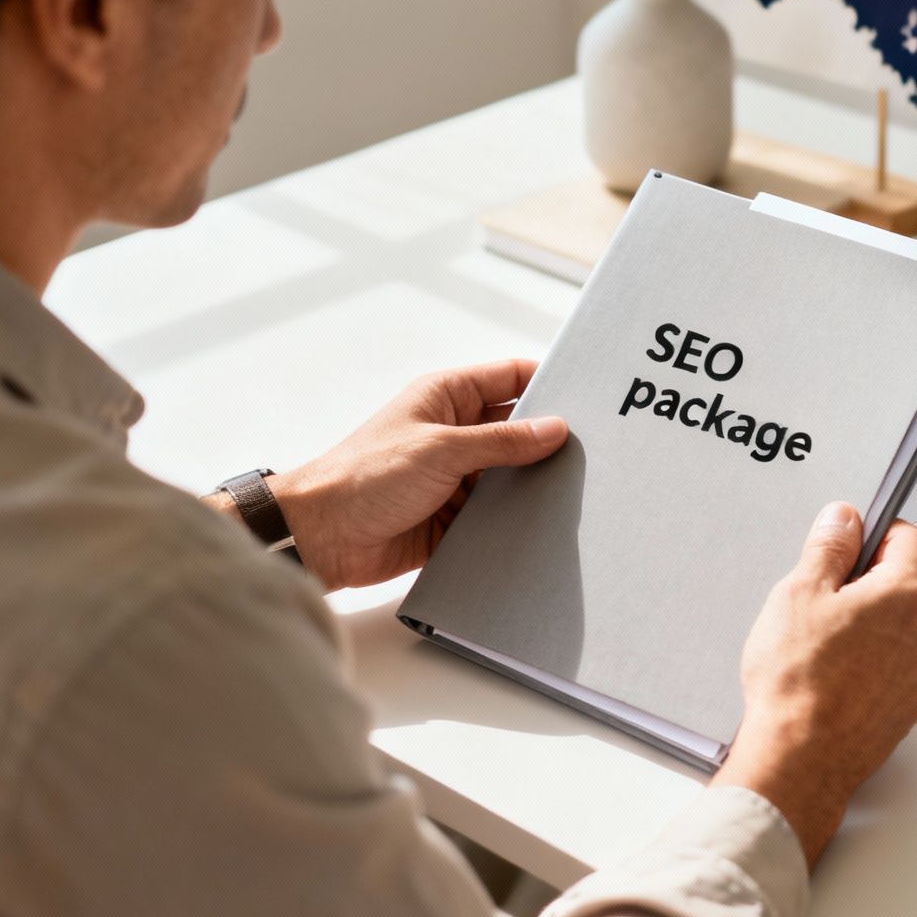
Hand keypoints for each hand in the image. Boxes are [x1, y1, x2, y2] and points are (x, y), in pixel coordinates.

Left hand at [261, 360, 567, 590]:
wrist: (321, 538)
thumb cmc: (363, 478)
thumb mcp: (441, 449)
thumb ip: (502, 441)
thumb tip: (555, 429)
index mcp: (446, 398)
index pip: (510, 378)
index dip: (549, 382)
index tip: (590, 395)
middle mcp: (454, 434)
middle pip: (517, 430)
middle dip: (549, 441)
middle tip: (596, 450)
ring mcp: (454, 478)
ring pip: (511, 477)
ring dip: (534, 486)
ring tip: (578, 492)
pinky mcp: (453, 519)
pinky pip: (496, 516)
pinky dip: (516, 521)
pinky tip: (545, 527)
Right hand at [711, 502, 916, 867]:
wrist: (800, 759)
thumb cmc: (799, 682)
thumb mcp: (800, 592)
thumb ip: (829, 546)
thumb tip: (844, 519)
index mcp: (905, 596)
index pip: (914, 540)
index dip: (882, 533)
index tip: (855, 541)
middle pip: (905, 588)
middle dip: (868, 586)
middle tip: (822, 600)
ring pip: (898, 633)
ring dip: (869, 630)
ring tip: (820, 647)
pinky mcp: (905, 709)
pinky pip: (892, 671)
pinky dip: (868, 667)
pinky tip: (830, 678)